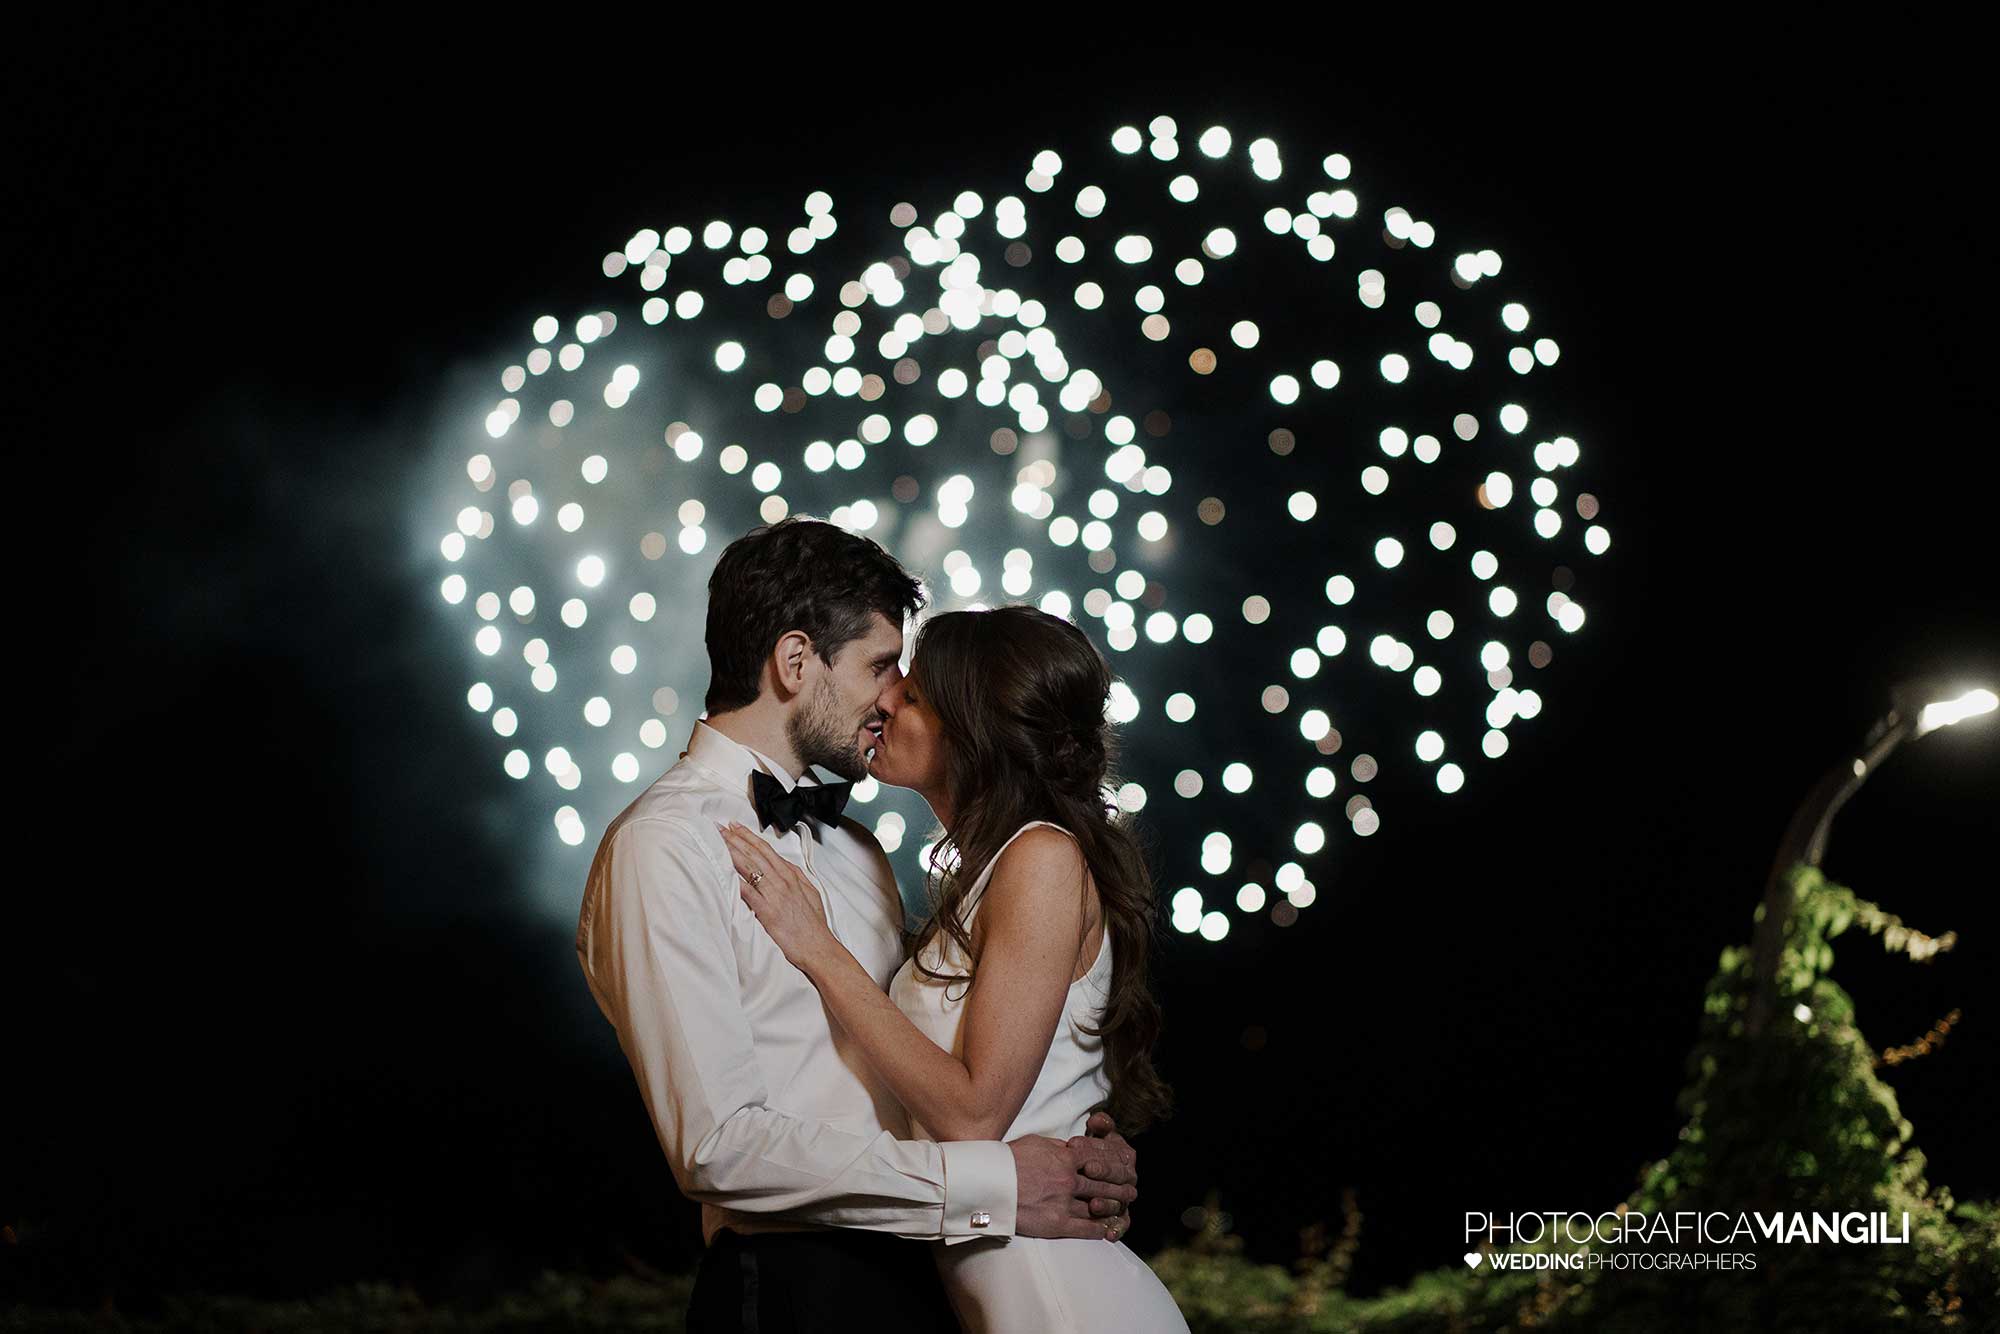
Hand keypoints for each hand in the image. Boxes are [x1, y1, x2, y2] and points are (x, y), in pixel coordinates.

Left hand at [718, 822, 839, 973]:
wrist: (818, 946)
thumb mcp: (810, 892)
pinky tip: (723, 872)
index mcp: (791, 875)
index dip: (748, 836)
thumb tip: (784, 865)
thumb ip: (795, 876)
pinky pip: (748, 893)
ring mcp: (775, 895)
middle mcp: (782, 881)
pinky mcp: (768, 911)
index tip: (734, 827)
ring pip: (749, 867)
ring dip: (731, 853)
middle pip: (754, 853)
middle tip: (718, 828)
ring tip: (717, 842)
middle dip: (735, 838)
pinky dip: (735, 881)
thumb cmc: (813, 924)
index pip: (766, 849)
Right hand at [1010, 1121, 1137, 1242]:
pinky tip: (1107, 1231)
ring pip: (1098, 1206)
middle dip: (1121, 1186)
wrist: (989, 1184)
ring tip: (1124, 1208)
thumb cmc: (1008, 1160)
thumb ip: (1058, 1146)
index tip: (1124, 1167)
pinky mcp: (1057, 1224)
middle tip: (1132, 1189)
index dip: (1114, 1164)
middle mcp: (1069, 1180)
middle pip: (1104, 1183)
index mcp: (1066, 1158)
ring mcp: (1064, 1203)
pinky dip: (1100, 1230)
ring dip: (1114, 1208)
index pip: (1099, 1160)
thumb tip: (1072, 1147)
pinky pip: (1085, 1228)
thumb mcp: (1035, 1143)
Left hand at [1080, 1109, 1137, 1241]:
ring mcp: (1124, 1197)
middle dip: (1104, 1171)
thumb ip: (1101, 1126)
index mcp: (1125, 1155)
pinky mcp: (1120, 1216)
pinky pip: (1122, 1223)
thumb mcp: (1096, 1136)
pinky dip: (1117, 1229)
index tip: (1074, 1145)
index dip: (1094, 1148)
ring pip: (1120, 1201)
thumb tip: (1098, 1120)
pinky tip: (1109, 1233)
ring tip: (1094, 1204)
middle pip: (1119, 1175)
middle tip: (1087, 1169)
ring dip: (1109, 1203)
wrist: (1090, 1173)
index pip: (1112, 1151)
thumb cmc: (1091, 1152)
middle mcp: (1128, 1177)